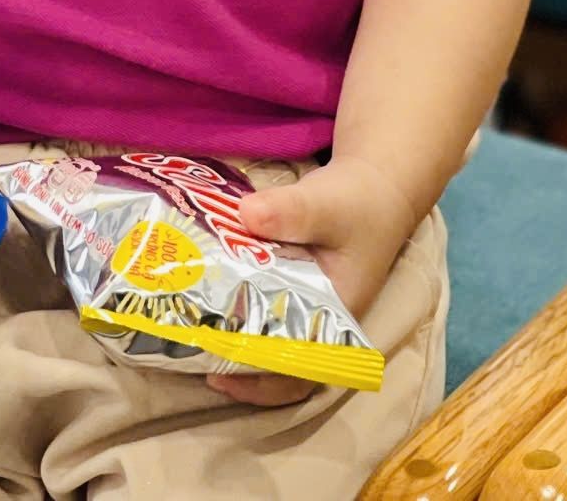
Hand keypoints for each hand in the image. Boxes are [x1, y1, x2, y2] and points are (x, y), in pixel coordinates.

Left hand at [209, 156, 417, 407]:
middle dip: (233, 357)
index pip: (296, 373)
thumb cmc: (359, 203)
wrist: (375, 183)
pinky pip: (259, 300)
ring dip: (230, 329)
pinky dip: (235, 296)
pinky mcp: (288, 280)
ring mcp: (302, 302)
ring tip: (191, 323)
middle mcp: (316, 321)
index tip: (218, 375)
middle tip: (191, 346)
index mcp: (332, 322)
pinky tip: (208, 284)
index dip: (259, 384)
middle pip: (273, 359)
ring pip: (263, 332)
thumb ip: (292, 211)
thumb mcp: (328, 205)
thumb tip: (247, 215)